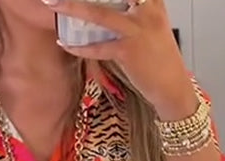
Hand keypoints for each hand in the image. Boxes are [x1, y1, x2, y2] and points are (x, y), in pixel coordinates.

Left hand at [48, 0, 196, 117]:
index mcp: (153, 2)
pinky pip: (97, 48)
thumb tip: (109, 6)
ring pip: (100, 16)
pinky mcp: (128, 52)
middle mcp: (146, 12)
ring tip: (52, 3)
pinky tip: (65, 43)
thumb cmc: (161, 58)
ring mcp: (137, 31)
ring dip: (73, 7)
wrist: (173, 87)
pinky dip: (79, 47)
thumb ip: (137, 11)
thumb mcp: (154, 26)